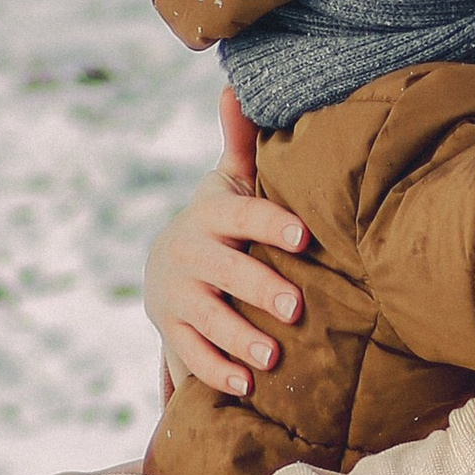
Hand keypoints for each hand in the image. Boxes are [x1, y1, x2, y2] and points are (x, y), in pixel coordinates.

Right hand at [144, 88, 307, 398]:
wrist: (170, 264)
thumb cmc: (223, 221)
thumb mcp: (230, 183)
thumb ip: (240, 144)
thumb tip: (236, 87)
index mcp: (211, 215)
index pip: (241, 215)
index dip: (270, 223)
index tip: (304, 236)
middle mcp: (189, 255)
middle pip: (224, 272)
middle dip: (259, 288)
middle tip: (297, 308)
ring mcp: (178, 297)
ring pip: (206, 318)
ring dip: (238, 337)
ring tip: (273, 357)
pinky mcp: (174, 332)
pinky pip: (192, 355)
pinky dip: (217, 371)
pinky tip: (247, 386)